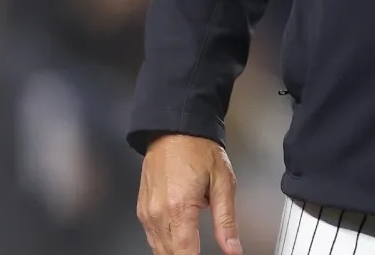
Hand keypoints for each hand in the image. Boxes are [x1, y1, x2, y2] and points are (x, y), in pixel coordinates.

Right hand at [138, 134, 242, 254]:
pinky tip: (180, 241)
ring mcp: (146, 213)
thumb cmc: (199, 151)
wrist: (174, 131)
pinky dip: (166, 244)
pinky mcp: (142, 210)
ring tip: (193, 249)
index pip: (184, 253)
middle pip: (169, 254)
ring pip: (158, 248)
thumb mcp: (223, 183)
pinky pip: (152, 237)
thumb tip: (233, 249)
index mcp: (179, 207)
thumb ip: (226, 221)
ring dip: (175, 252)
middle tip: (202, 252)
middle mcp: (157, 213)